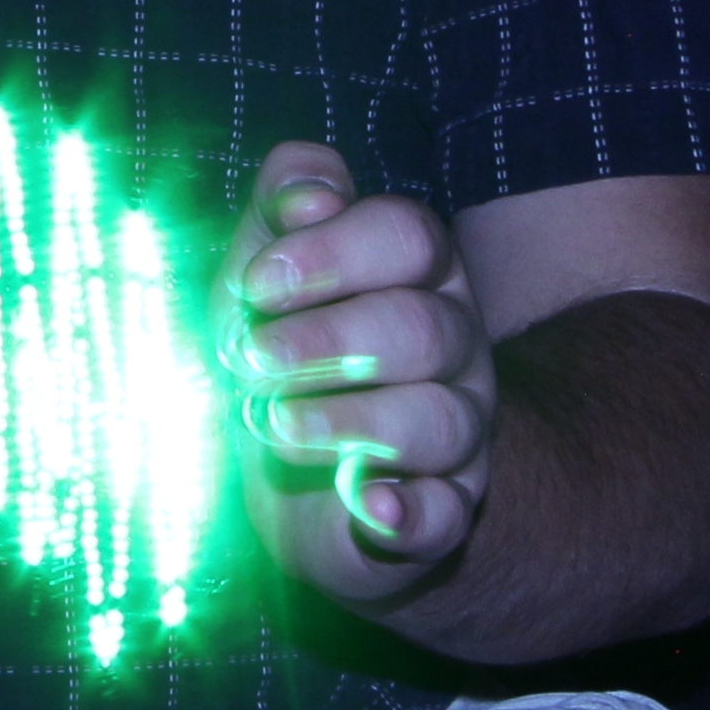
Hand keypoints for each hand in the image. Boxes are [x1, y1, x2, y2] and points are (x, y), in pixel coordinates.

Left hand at [214, 141, 497, 607]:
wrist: (295, 475)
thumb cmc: (278, 350)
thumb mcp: (263, 271)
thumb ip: (282, 207)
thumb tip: (311, 194)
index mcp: (415, 271)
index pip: (409, 236)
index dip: (332, 251)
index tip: (256, 285)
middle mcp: (453, 345)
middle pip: (423, 327)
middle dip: (325, 340)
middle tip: (250, 361)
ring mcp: (459, 431)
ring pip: (441, 419)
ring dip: (347, 421)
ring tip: (273, 424)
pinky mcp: (444, 512)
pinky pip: (446, 515)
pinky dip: (411, 514)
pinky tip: (370, 506)